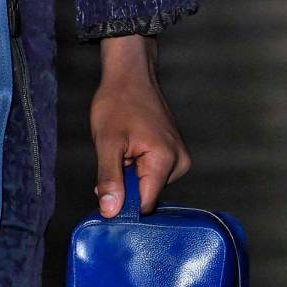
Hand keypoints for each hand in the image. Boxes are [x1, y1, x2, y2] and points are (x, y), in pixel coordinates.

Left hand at [91, 34, 190, 217]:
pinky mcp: (175, 155)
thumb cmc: (118, 102)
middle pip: (147, 195)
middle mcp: (179, 163)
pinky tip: (130, 151)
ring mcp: (180, 158)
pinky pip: (153, 174)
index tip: (106, 192)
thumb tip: (110, 212)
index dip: (123, 204)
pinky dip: (137, 169)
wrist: (131, 75)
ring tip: (122, 151)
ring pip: (149, 186)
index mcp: (165, 160)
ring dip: (130, 177)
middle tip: (113, 161)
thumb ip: (109, 179)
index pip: (145, 204)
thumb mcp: (107, 143)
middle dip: (125, 187)